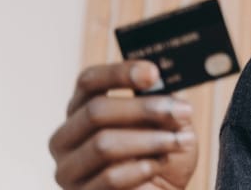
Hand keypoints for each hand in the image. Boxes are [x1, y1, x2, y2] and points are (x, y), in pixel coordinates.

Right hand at [49, 61, 198, 188]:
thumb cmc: (159, 155)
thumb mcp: (164, 124)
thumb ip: (158, 102)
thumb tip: (159, 83)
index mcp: (82, 109)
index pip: (89, 81)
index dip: (119, 73)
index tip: (154, 73)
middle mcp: (66, 137)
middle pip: (96, 110)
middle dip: (146, 109)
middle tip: (185, 111)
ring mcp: (68, 169)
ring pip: (104, 144)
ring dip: (151, 141)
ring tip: (183, 141)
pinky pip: (110, 178)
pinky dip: (142, 169)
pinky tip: (159, 165)